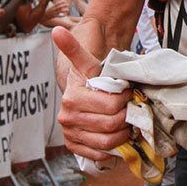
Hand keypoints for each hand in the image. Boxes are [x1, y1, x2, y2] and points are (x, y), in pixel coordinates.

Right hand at [53, 27, 131, 160]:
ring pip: (109, 142)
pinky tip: (117, 134)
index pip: (111, 106)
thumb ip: (74, 48)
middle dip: (126, 115)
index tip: (126, 91)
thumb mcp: (88, 61)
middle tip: (129, 107)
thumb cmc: (91, 76)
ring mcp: (71, 134)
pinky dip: (113, 147)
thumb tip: (57, 31)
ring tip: (126, 120)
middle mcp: (68, 118)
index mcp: (71, 98)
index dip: (125, 99)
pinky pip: (101, 154)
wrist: (83, 90)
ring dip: (123, 132)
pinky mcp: (76, 146)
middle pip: (112, 124)